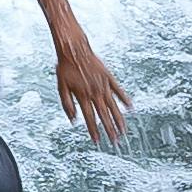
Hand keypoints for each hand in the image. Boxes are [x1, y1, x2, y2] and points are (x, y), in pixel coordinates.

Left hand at [53, 31, 129, 147]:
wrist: (74, 49)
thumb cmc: (65, 68)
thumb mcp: (61, 87)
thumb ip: (67, 104)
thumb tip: (73, 120)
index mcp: (82, 96)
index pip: (90, 118)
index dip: (93, 130)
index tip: (97, 141)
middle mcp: (95, 92)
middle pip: (104, 115)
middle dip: (109, 130)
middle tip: (115, 142)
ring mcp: (103, 85)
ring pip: (113, 106)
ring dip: (119, 119)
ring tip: (124, 131)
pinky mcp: (109, 78)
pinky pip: (119, 90)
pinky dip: (125, 99)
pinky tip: (130, 108)